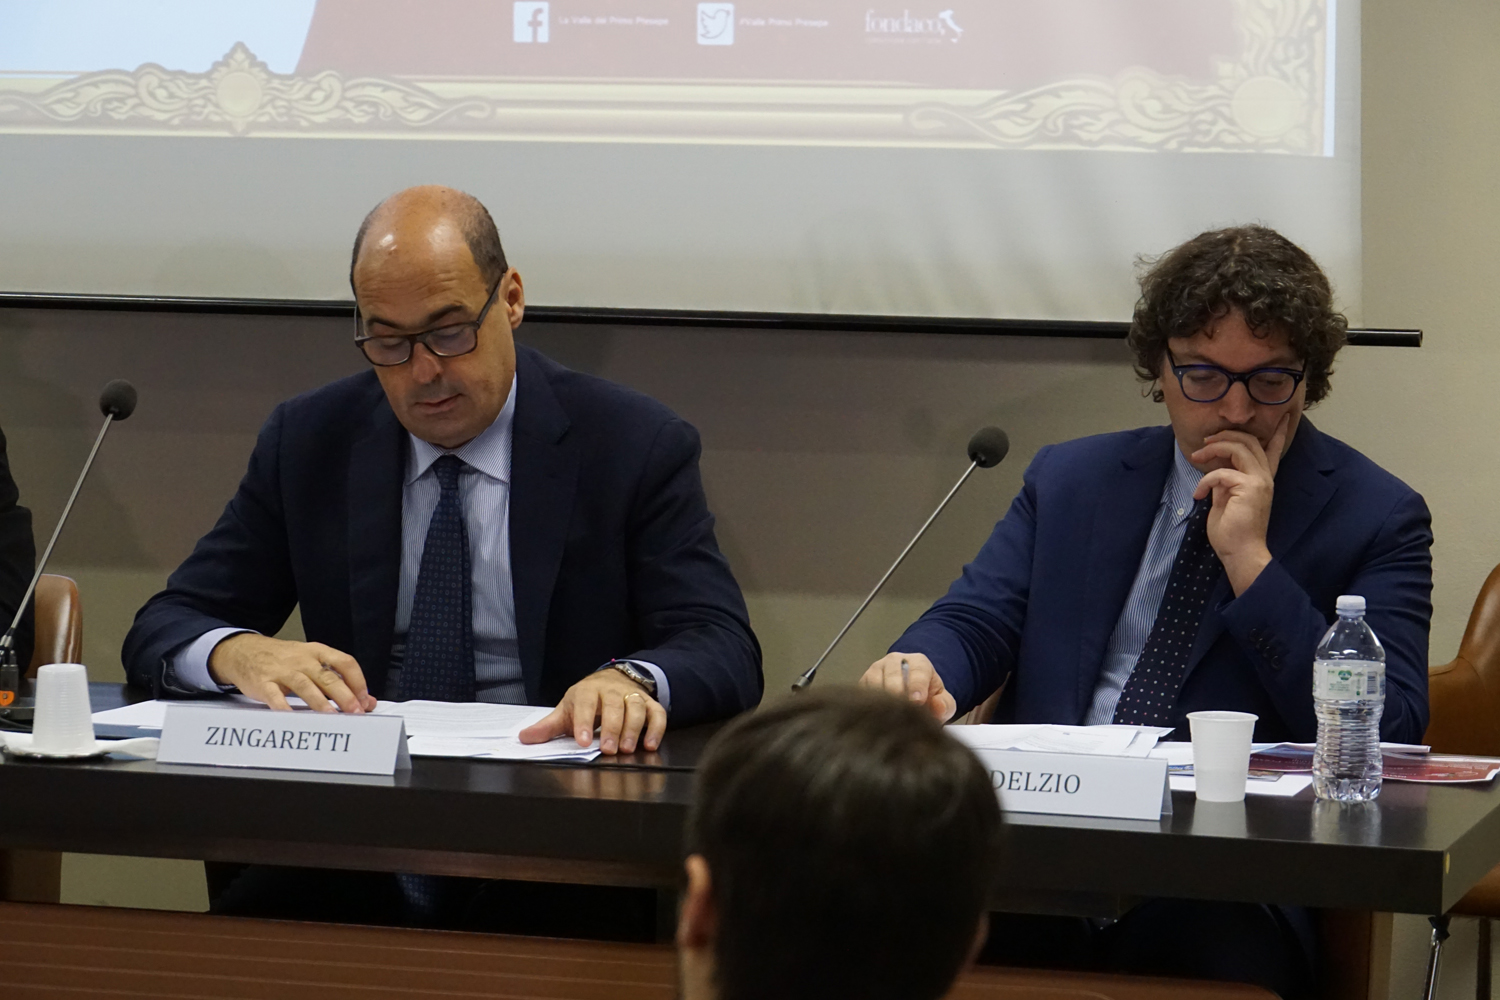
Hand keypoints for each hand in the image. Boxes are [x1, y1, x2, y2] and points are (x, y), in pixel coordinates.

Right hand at [208, 633, 374, 713]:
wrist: (244, 651)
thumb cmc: (283, 659)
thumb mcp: (312, 662)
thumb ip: (338, 680)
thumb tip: (366, 701)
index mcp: (317, 652)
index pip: (344, 663)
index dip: (358, 681)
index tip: (365, 699)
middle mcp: (302, 660)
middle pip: (327, 677)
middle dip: (344, 695)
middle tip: (355, 712)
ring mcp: (282, 671)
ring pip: (305, 685)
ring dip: (320, 702)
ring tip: (332, 716)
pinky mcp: (264, 683)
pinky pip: (275, 696)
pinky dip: (284, 708)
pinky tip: (293, 718)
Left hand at [518, 669, 666, 754]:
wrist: (612, 680)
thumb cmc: (587, 700)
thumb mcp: (566, 710)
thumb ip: (548, 727)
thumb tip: (525, 738)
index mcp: (586, 691)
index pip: (584, 704)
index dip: (584, 722)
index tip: (583, 741)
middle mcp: (610, 691)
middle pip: (613, 705)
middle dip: (612, 727)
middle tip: (610, 749)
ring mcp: (631, 696)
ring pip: (635, 708)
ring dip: (633, 729)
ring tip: (628, 749)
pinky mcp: (648, 703)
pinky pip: (656, 713)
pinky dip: (656, 728)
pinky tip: (651, 744)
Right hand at [858, 653, 955, 722]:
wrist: (910, 692)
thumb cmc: (926, 695)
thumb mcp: (942, 700)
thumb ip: (944, 705)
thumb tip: (937, 709)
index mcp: (918, 662)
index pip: (917, 671)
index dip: (917, 686)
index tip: (917, 701)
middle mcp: (895, 661)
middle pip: (892, 674)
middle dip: (898, 694)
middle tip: (902, 713)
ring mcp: (876, 670)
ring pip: (875, 683)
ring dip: (882, 702)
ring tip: (890, 720)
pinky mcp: (863, 681)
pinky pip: (863, 692)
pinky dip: (869, 705)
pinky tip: (877, 718)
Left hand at [1191, 413, 1290, 594]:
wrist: (1240, 553)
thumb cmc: (1232, 531)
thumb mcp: (1226, 499)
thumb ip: (1226, 481)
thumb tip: (1217, 469)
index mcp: (1262, 479)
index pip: (1273, 449)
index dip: (1277, 433)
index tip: (1284, 417)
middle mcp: (1265, 476)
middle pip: (1249, 440)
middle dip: (1225, 435)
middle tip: (1205, 441)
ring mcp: (1260, 481)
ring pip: (1239, 447)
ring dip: (1214, 448)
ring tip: (1197, 456)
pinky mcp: (1249, 487)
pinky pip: (1222, 472)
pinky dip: (1205, 480)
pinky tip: (1199, 495)